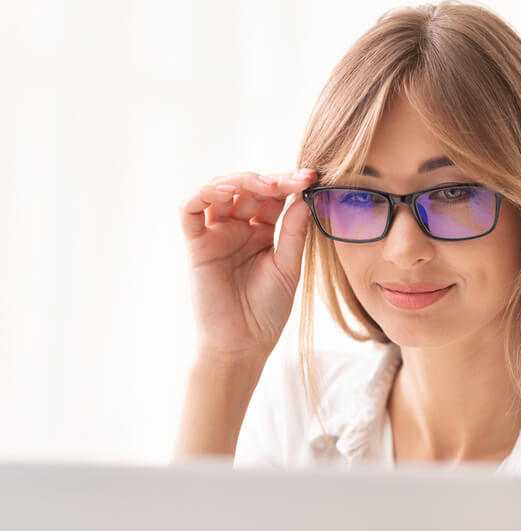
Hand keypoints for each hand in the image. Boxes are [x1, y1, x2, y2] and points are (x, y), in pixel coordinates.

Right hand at [179, 168, 317, 363]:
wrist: (243, 344)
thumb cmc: (267, 311)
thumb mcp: (289, 268)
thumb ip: (294, 234)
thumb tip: (304, 199)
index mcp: (262, 232)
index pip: (273, 197)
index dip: (290, 184)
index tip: (311, 177)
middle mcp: (238, 228)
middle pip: (248, 189)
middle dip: (271, 179)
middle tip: (294, 178)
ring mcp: (216, 234)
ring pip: (219, 191)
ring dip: (240, 180)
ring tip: (264, 183)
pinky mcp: (196, 245)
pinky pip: (190, 211)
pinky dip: (204, 194)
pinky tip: (227, 191)